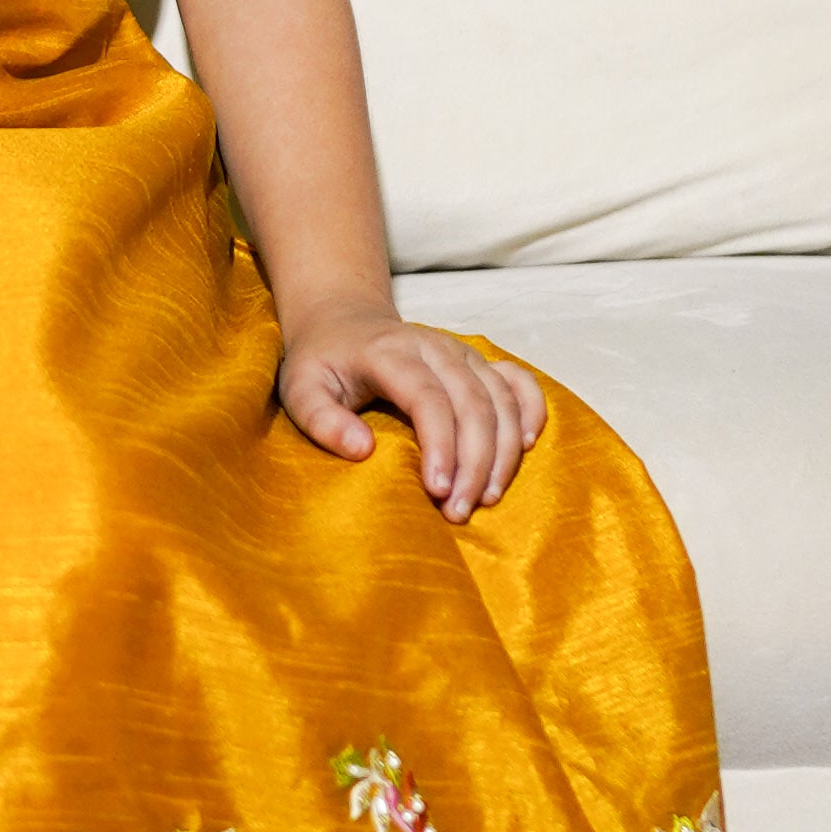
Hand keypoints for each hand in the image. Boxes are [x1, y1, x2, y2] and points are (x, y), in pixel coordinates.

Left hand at [276, 311, 547, 520]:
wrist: (344, 320)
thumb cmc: (322, 362)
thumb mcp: (300, 389)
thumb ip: (322, 420)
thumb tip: (361, 450)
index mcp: (390, 352)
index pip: (428, 399)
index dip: (440, 446)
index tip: (437, 491)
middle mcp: (434, 347)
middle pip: (472, 404)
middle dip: (473, 463)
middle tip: (459, 511)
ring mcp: (462, 352)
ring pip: (501, 399)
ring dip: (502, 451)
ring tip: (487, 497)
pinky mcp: (479, 361)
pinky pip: (519, 381)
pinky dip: (531, 412)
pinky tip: (527, 447)